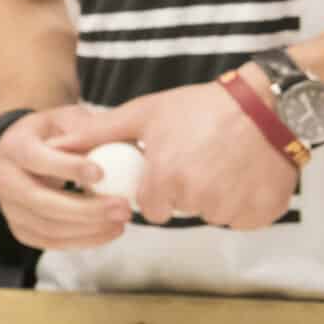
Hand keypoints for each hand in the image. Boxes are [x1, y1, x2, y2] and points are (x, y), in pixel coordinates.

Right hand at [0, 105, 133, 250]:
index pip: (37, 159)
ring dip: (89, 229)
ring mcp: (10, 208)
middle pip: (41, 201)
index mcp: (14, 147)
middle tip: (122, 207)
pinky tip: (109, 231)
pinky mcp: (20, 229)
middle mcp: (5, 180)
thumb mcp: (65, 119)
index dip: (67, 168)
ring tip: (122, 221)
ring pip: (48, 227)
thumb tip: (122, 148)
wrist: (19, 154)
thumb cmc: (50, 134)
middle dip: (86, 209)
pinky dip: (83, 241)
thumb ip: (88, 130)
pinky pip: (51, 242)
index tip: (101, 173)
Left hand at [62, 75, 298, 230]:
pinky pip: (244, 218)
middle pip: (182, 211)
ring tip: (224, 163)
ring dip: (216, 197)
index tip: (169, 168)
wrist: (268, 104)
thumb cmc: (201, 107)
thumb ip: (97, 133)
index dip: (157, 190)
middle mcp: (199, 197)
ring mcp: (234, 207)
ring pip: (213, 215)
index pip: (150, 208)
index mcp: (167, 178)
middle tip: (199, 160)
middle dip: (186, 192)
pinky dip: (245, 203)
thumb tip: (55, 145)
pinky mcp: (264, 212)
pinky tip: (245, 174)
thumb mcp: (145, 113)